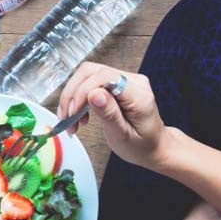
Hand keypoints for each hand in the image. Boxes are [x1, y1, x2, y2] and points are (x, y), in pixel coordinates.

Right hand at [57, 62, 171, 169]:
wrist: (153, 146)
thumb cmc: (141, 145)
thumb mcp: (123, 135)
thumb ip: (109, 114)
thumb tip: (94, 94)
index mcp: (139, 94)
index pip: (104, 77)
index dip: (82, 92)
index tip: (73, 113)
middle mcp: (133, 81)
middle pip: (91, 72)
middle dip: (73, 94)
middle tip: (66, 117)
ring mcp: (125, 80)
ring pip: (87, 75)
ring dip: (73, 96)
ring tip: (71, 119)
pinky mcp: (117, 83)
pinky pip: (91, 82)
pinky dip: (79, 98)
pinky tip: (78, 115)